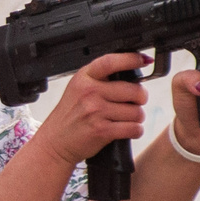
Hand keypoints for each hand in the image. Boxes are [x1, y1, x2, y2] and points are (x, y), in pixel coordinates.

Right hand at [30, 52, 152, 164]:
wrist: (55, 141)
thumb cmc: (70, 115)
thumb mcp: (78, 88)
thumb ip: (99, 79)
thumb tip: (132, 71)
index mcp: (84, 78)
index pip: (111, 62)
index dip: (131, 59)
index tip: (144, 60)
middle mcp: (90, 92)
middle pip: (134, 90)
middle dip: (140, 98)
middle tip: (135, 102)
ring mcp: (96, 111)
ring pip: (137, 112)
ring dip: (137, 117)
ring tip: (127, 119)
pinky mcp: (102, 130)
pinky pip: (134, 128)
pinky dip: (136, 130)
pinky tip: (128, 129)